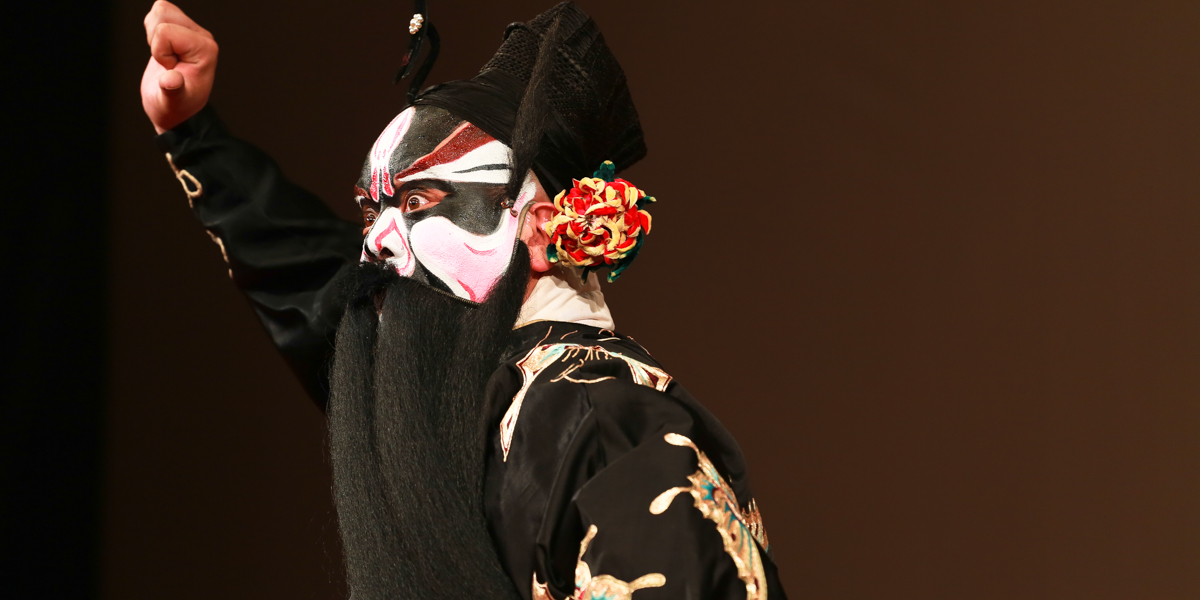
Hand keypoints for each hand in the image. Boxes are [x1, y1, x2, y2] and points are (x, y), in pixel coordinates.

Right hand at [140, 1, 217, 133]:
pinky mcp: (180, 29)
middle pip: (163, 13)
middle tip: (167, 63)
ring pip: (161, 10)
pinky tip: (163, 51)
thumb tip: (171, 80)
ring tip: (165, 57)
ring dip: (153, 35)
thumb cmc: (174, 107)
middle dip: (156, 41)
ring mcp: (192, 31)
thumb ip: (172, 90)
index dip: (160, 53)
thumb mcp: (171, 102)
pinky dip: (152, 32)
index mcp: (206, 49)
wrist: (173, 109)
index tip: (171, 71)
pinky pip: (158, 13)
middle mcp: (202, 36)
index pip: (165, 32)